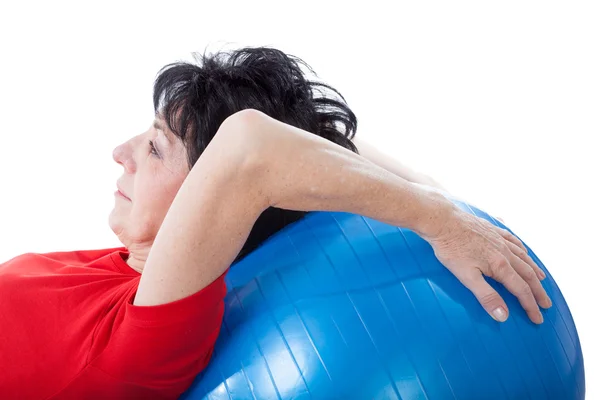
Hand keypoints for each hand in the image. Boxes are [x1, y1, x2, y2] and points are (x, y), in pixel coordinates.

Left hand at [425, 208, 551, 323]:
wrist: (442, 220)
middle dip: (537, 291)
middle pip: (527, 274)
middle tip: (545, 304)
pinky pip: (513, 239)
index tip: (537, 318)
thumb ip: (486, 296)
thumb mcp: (466, 277)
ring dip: (534, 270)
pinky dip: (522, 248)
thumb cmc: (451, 248)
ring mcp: (499, 238)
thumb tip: (503, 316)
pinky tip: (523, 250)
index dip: (530, 306)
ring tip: (541, 279)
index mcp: (500, 265)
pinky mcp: (491, 229)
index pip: (521, 290)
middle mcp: (504, 251)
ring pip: (523, 256)